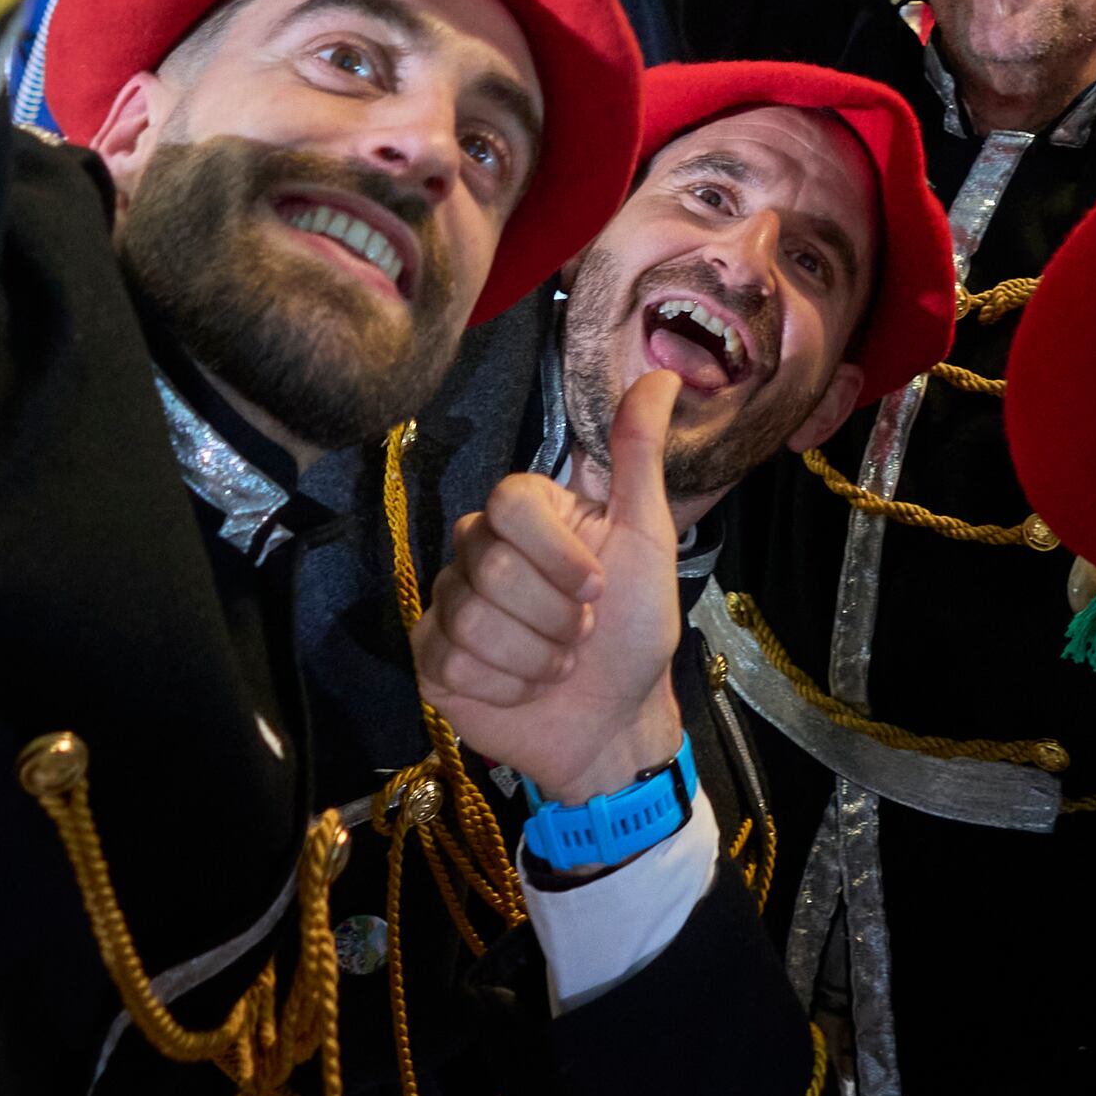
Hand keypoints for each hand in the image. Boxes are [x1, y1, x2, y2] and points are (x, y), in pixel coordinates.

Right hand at [415, 365, 689, 809]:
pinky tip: (524, 690)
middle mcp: (479, 549)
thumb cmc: (636, 628)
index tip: (596, 587)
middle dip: (554, 618)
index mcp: (528, 514)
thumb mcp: (647, 539)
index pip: (508, 501)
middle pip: (490, 567)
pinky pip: (451, 661)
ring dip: (534, 659)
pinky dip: (505, 687)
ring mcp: (449, 603)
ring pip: (470, 619)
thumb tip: (663, 375)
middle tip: (581, 636)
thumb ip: (639, 457)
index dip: (555, 554)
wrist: (615, 721)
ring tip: (558, 667)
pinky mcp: (432, 657)